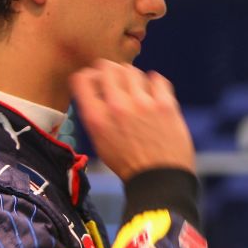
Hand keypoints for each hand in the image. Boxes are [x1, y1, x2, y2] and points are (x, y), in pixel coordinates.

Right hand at [70, 60, 194, 180]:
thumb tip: (97, 92)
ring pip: (133, 71)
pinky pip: (157, 79)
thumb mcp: (101, 143)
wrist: (160, 180)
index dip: (88, 75)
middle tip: (117, 79)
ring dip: (133, 77)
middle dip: (110, 71)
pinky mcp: (165, 105)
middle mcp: (117, 106)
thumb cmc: (130, 165)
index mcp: (96, 118)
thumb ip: (97, 115)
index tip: (95, 79)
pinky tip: (154, 93)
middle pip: (108, 68)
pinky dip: (154, 83)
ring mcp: (143, 104)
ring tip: (137, 90)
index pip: (82, 79)